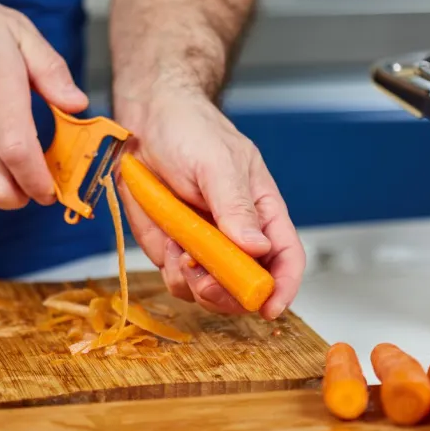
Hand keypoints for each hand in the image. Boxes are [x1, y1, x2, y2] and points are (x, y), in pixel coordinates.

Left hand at [115, 91, 305, 319]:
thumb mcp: (216, 162)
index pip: (286, 257)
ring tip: (180, 248)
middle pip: (247, 287)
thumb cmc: (189, 130)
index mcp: (261, 212)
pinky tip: (167, 242)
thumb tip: (258, 248)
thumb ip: (236, 205)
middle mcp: (237, 236)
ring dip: (195, 283)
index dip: (284, 287)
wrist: (144, 122)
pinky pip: (178, 282)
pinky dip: (171, 273)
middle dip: (229, 293)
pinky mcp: (173, 251)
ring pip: (212, 293)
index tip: (269, 308)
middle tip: (206, 281)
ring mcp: (205, 246)